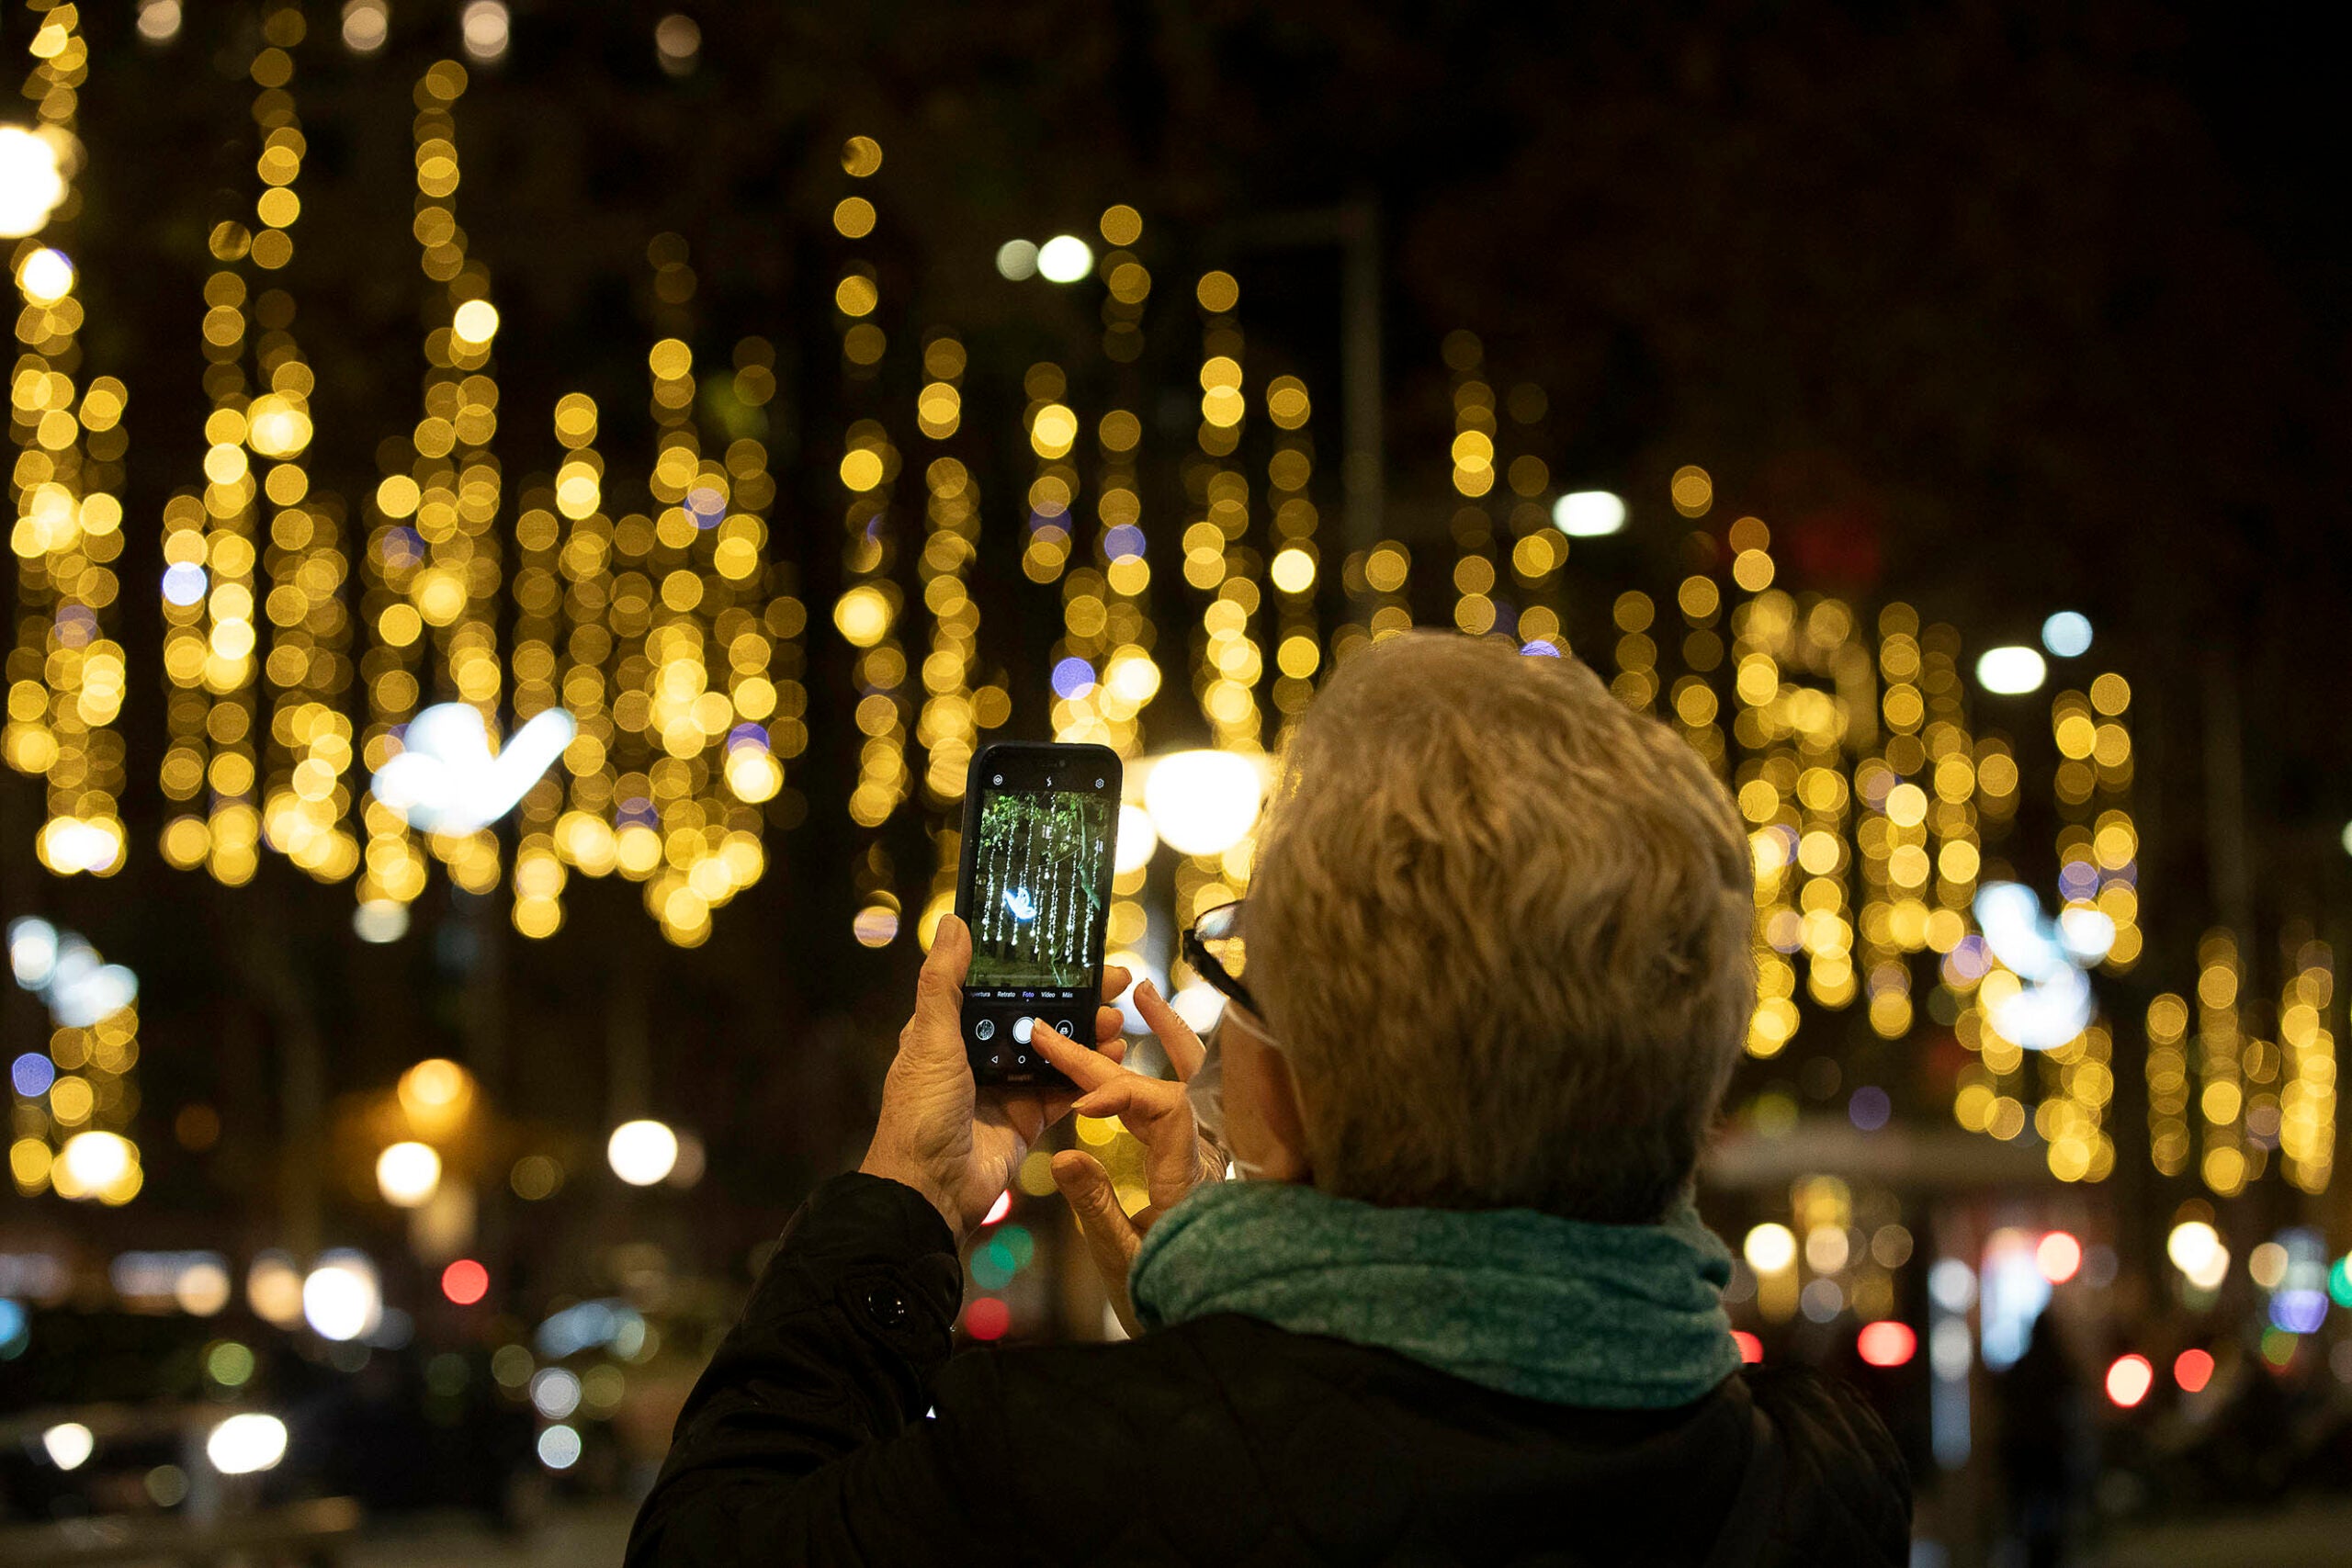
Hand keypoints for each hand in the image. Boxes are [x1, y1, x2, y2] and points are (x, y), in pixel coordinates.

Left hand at [859, 913, 1127, 1247]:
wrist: (930, 1190)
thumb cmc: (919, 1113)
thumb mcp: (928, 1040)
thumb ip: (943, 983)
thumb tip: (953, 923)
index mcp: (951, 1029)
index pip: (1000, 986)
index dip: (1036, 968)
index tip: (1072, 950)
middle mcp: (980, 1053)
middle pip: (1038, 1015)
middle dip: (1076, 998)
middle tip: (1116, 980)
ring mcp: (1007, 1086)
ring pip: (1058, 1049)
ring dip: (1089, 1032)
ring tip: (1118, 1019)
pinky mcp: (1029, 1117)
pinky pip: (1066, 1089)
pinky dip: (1091, 1073)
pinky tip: (1115, 1056)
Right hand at [1030, 982, 1224, 1336]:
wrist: (1215, 1321)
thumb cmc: (1171, 1296)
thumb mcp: (1122, 1260)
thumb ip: (1095, 1206)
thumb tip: (1065, 1153)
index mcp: (1189, 1177)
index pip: (1164, 1108)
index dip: (1120, 1095)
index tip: (1077, 1106)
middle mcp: (1201, 1157)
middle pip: (1166, 1086)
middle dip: (1107, 1058)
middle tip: (1062, 1028)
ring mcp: (1201, 1157)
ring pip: (1186, 1085)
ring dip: (1160, 1042)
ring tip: (1141, 996)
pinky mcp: (1193, 1163)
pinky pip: (1180, 1105)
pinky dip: (1162, 1073)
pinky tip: (1140, 1052)